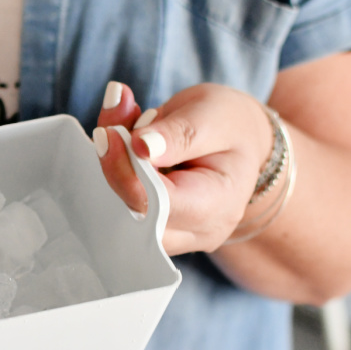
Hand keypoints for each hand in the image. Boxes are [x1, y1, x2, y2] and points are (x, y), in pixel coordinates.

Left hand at [93, 82, 272, 254]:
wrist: (240, 142)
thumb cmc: (230, 126)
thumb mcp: (212, 115)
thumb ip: (178, 133)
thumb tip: (140, 146)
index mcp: (217, 206)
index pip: (158, 203)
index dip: (126, 171)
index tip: (110, 132)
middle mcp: (194, 231)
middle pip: (134, 214)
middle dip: (114, 167)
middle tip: (113, 122)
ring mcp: (172, 234)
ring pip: (120, 211)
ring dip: (111, 167)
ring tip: (123, 124)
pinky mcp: (152, 226)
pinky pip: (120, 205)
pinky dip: (115, 171)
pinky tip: (123, 141)